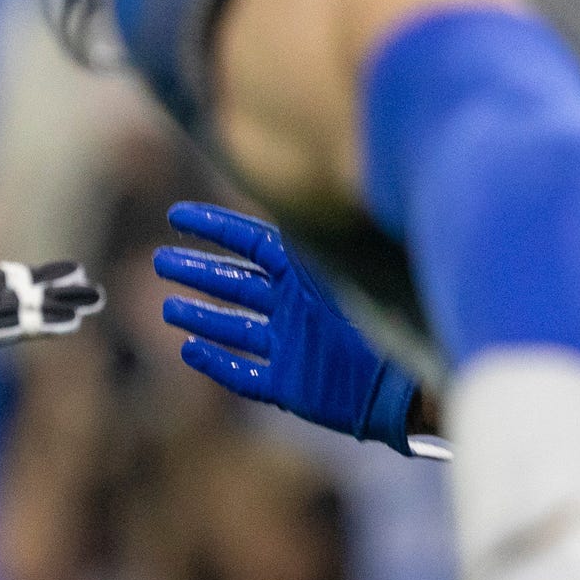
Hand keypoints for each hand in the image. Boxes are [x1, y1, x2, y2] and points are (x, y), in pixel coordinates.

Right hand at [156, 202, 430, 454]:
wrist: (417, 385)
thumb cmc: (389, 321)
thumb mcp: (341, 270)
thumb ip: (307, 240)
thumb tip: (277, 192)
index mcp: (308, 276)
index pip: (251, 242)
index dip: (213, 227)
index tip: (176, 216)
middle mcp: (296, 309)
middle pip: (236, 284)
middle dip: (197, 271)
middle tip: (161, 261)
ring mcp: (293, 348)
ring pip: (234, 327)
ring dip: (200, 316)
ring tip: (168, 308)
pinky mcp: (292, 386)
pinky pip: (244, 373)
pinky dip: (216, 363)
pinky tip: (190, 351)